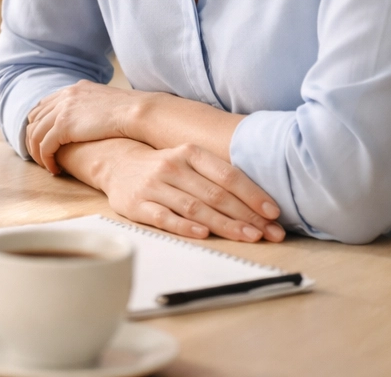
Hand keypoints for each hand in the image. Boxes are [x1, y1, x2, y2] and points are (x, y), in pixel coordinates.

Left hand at [25, 81, 148, 174]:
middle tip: (40, 155)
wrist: (137, 112)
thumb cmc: (130, 112)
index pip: (45, 105)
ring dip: (38, 152)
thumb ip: (92, 107)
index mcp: (74, 89)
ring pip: (36, 134)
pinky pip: (45, 145)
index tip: (44, 140)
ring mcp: (62, 110)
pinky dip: (46, 159)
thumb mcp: (106, 102)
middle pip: (35, 118)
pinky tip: (55, 169)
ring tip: (46, 165)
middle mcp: (64, 96)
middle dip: (34, 137)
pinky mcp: (63, 126)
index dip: (40, 124)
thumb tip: (93, 119)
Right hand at [67, 139, 284, 242]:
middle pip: (215, 194)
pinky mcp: (137, 204)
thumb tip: (260, 204)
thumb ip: (218, 177)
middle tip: (269, 234)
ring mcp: (153, 186)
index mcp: (189, 153)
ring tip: (248, 237)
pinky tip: (203, 235)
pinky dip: (185, 226)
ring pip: (194, 208)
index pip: (227, 175)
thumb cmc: (164, 168)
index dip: (252, 194)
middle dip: (246, 216)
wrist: (116, 164)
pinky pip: (164, 218)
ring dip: (224, 224)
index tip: (273, 213)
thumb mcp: (189, 161)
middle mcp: (172, 167)